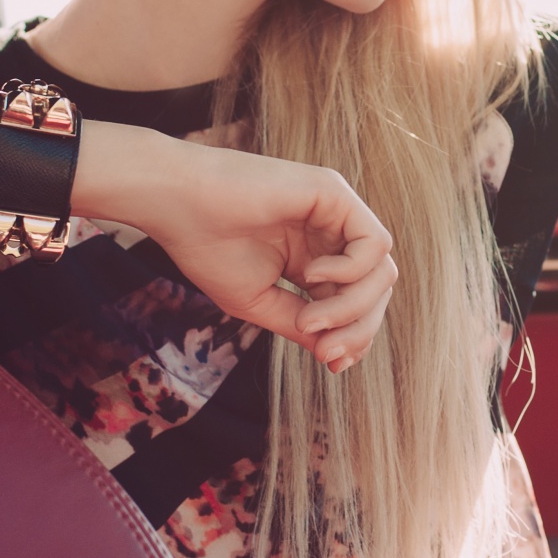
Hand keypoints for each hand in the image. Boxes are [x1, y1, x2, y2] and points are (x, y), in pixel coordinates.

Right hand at [79, 124, 395, 371]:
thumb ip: (300, 324)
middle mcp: (331, 233)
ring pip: (382, 271)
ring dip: (353, 308)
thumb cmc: (206, 247)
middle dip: (358, 329)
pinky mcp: (335, 192)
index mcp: (314, 257)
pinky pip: (375, 243)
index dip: (354, 335)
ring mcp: (336, 211)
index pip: (357, 300)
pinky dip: (351, 272)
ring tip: (310, 320)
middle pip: (377, 289)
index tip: (330, 364)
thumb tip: (338, 355)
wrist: (176, 203)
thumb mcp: (259, 301)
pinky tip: (313, 276)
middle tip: (325, 353)